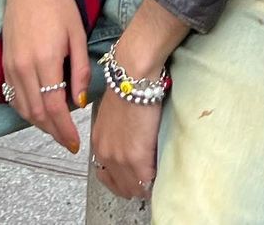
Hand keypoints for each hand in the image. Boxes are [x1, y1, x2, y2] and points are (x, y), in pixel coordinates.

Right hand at [2, 0, 89, 153]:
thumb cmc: (58, 3)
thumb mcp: (77, 34)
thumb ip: (79, 69)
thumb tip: (79, 102)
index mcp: (46, 60)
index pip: (55, 107)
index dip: (64, 129)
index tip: (74, 143)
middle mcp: (24, 67)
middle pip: (37, 113)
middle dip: (52, 131)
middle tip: (67, 141)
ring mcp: (11, 65)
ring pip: (22, 107)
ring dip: (38, 123)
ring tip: (55, 128)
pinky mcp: (4, 61)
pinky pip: (12, 95)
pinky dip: (25, 108)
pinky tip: (37, 109)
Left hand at [91, 0, 186, 198]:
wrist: (132, 75)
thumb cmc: (127, 85)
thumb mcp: (114, 113)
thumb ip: (118, 133)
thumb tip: (131, 139)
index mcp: (99, 143)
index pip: (110, 177)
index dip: (126, 179)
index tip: (138, 175)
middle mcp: (105, 154)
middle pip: (122, 187)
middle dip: (137, 185)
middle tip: (152, 178)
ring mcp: (119, 159)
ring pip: (134, 188)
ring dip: (147, 184)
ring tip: (159, 174)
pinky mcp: (137, 158)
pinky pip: (148, 182)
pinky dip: (157, 179)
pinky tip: (164, 170)